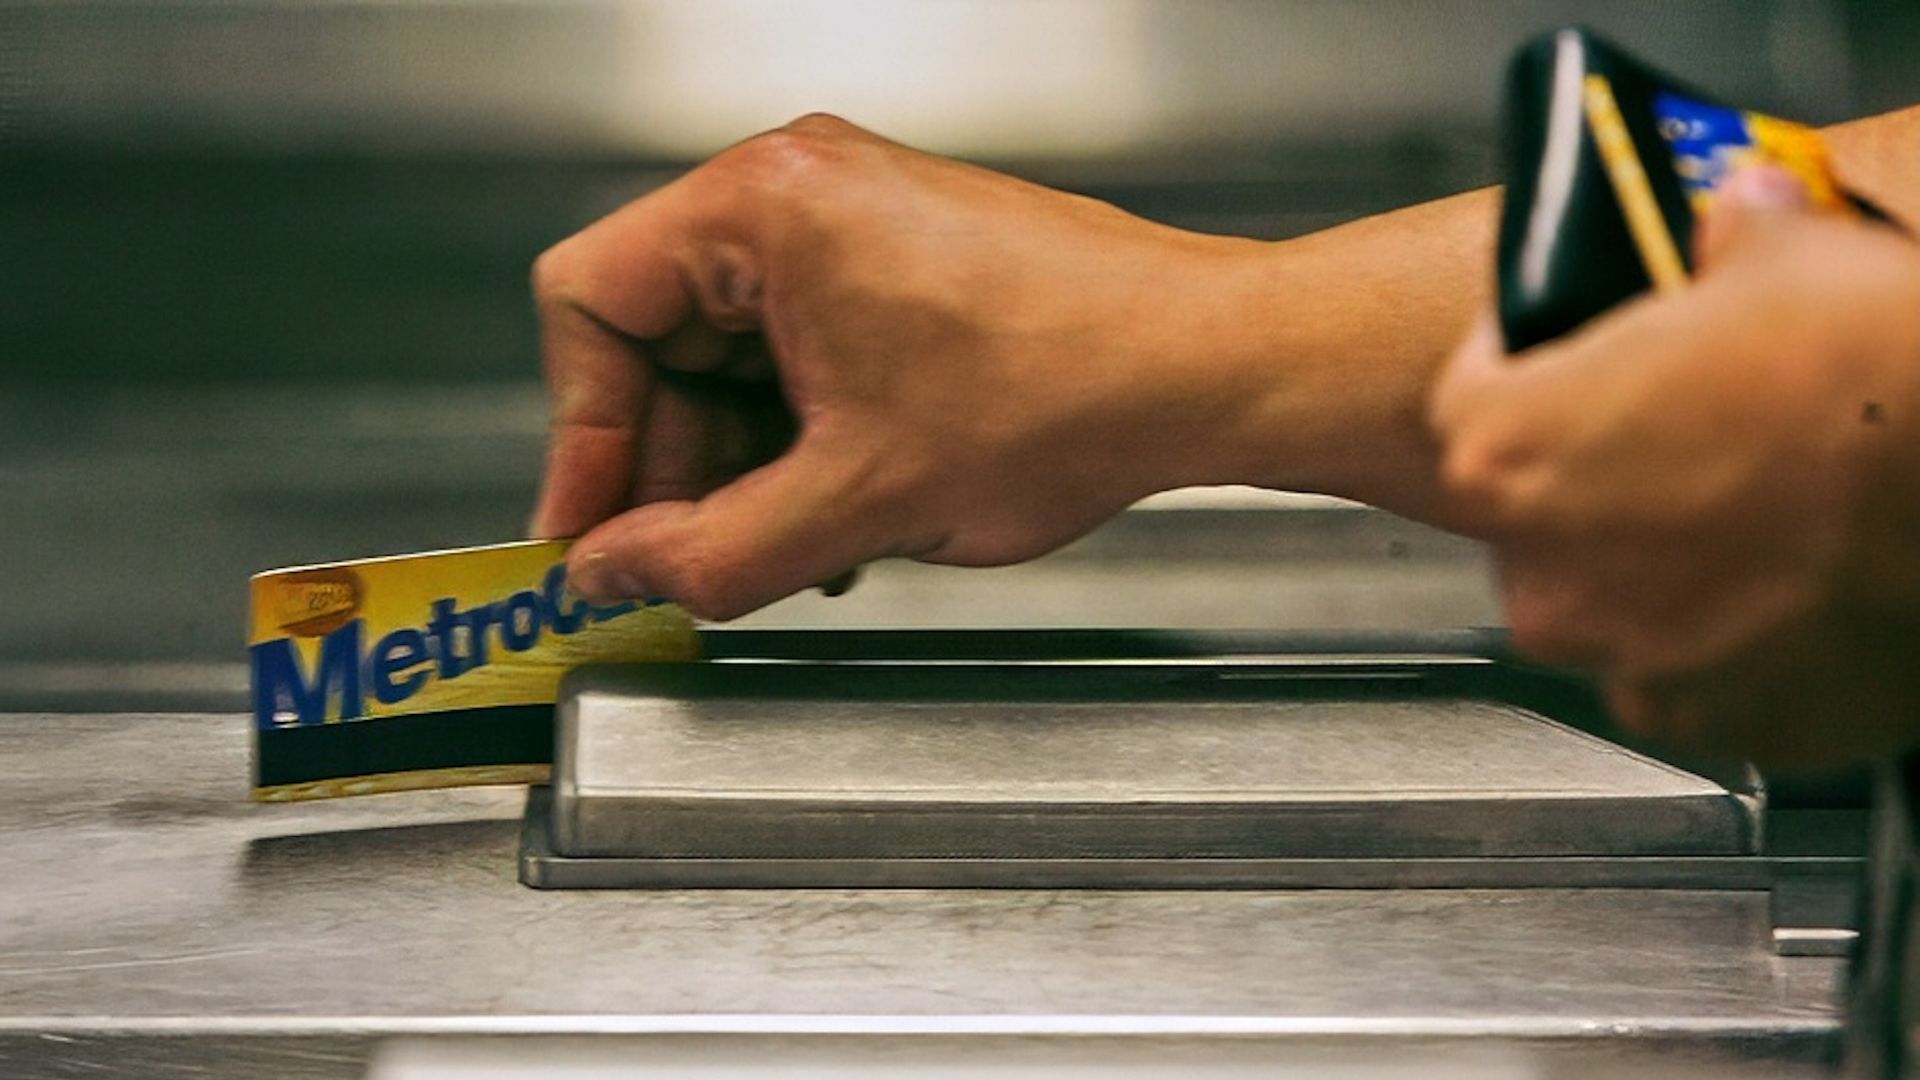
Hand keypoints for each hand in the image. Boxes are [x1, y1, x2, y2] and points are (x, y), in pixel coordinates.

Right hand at [529, 115, 1273, 618]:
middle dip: (669, 465)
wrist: (1205, 370)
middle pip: (656, 336)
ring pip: (729, 356)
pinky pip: (797, 354)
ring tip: (784, 547)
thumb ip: (707, 553)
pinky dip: (796, 439)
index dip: (577, 433)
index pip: (587, 302)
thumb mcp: (858, 502)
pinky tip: (833, 512)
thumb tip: (615, 572)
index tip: (591, 526)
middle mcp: (802, 191)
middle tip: (681, 561)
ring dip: (739, 465)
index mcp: (765, 205)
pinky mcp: (897, 263)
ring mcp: (853, 223)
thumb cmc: (1069, 388)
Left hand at [1430, 168, 1919, 768]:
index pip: (1467, 400)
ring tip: (1750, 508)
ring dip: (1659, 562)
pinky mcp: (1722, 723)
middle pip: (1534, 512)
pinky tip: (1792, 581)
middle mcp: (1550, 578)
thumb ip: (1726, 239)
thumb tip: (1735, 219)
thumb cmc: (1880, 376)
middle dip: (1593, 471)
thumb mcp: (1789, 253)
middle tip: (1675, 429)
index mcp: (1513, 453)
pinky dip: (1732, 636)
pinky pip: (1700, 675)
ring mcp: (1632, 665)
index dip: (1516, 363)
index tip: (1554, 349)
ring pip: (1615, 601)